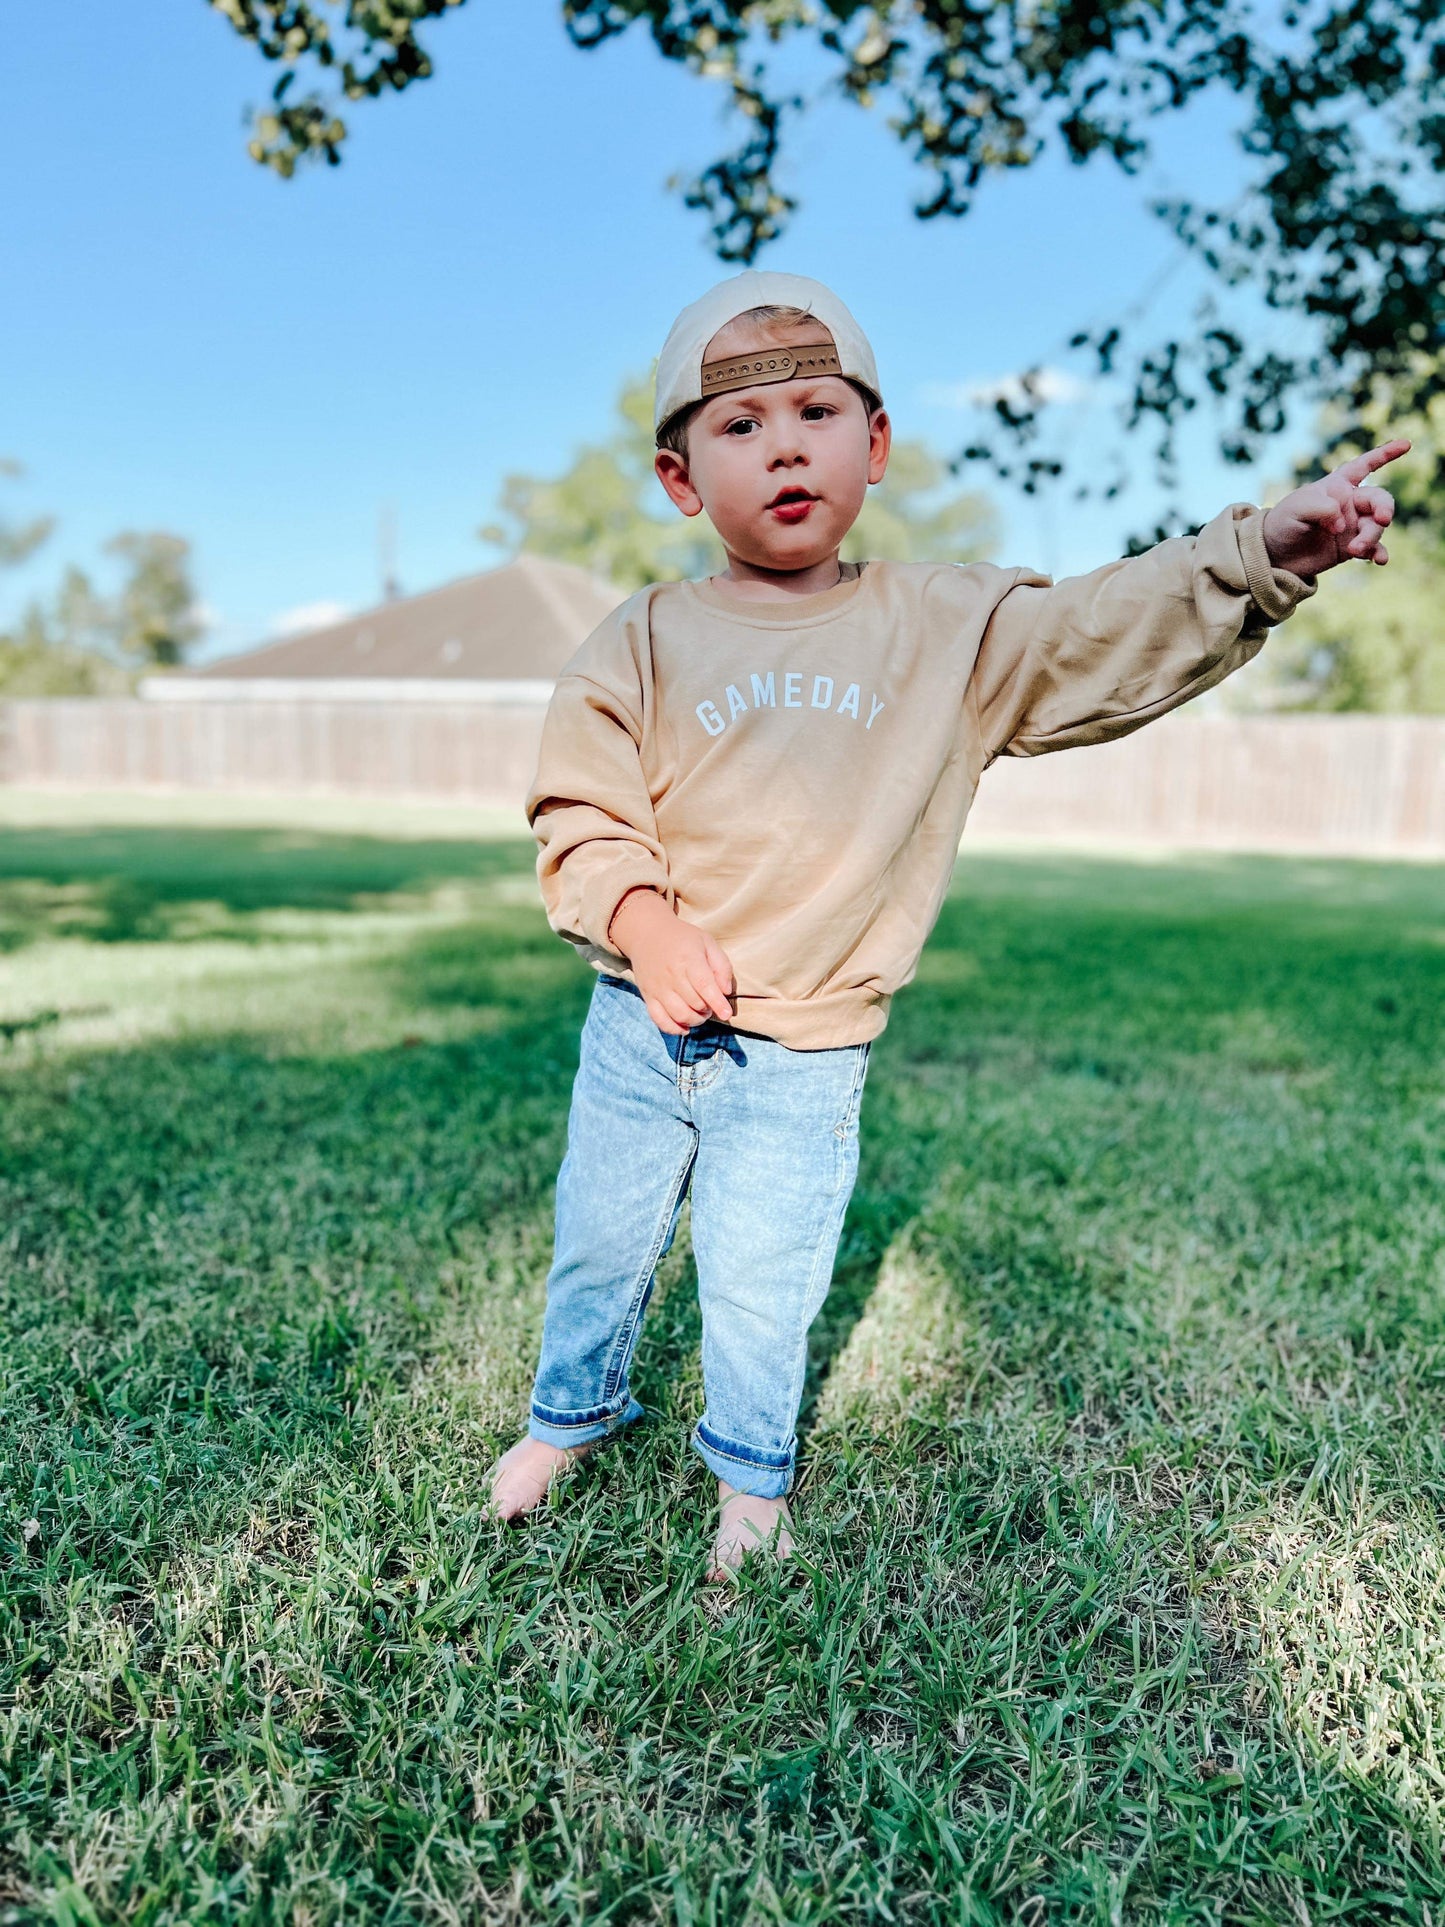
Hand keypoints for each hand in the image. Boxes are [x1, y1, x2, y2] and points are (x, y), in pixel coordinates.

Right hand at [607, 887, 735, 1035]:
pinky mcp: (648, 996)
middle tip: (711, 1004)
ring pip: (679, 1014)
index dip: (717, 1002)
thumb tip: (726, 991)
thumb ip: (721, 966)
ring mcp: (657, 987)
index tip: (726, 1014)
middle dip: (708, 1009)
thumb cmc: (682, 939)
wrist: (647, 934)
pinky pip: (659, 1020)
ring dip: (695, 1020)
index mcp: (688, 959)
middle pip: (694, 1003)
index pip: (704, 985)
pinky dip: (674, 1029)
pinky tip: (685, 1027)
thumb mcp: (707, 942)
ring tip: (700, 1013)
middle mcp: (671, 975)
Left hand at [1262, 439, 1410, 577]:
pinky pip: (1374, 549)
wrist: (1275, 555)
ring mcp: (1354, 526)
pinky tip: (1380, 561)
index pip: (1365, 465)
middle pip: (1379, 500)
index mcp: (1338, 485)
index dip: (1385, 454)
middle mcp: (1350, 503)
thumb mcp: (1297, 508)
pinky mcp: (1353, 547)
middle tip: (1382, 520)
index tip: (1406, 444)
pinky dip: (1379, 553)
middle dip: (1385, 508)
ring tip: (1354, 550)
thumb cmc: (1284, 523)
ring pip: (1377, 527)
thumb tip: (1344, 525)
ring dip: (1371, 537)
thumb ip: (1323, 508)